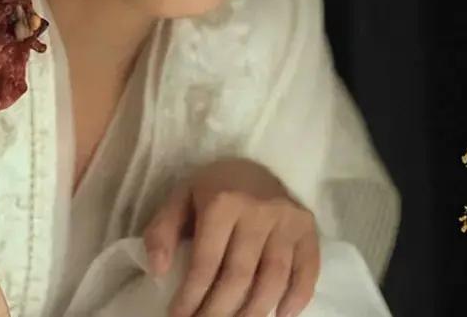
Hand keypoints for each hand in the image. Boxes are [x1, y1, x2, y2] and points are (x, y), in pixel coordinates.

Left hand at [142, 157, 320, 316]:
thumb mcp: (180, 199)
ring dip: (254, 312)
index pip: (206, 262)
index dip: (192, 296)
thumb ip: (162, 231)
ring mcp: (287, 219)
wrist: (253, 165)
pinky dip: (297, 298)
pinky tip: (280, 316)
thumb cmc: (212, 188)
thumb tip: (158, 270)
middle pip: (239, 276)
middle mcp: (258, 211)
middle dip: (219, 311)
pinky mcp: (308, 227)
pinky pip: (308, 269)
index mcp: (222, 203)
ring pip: (273, 278)